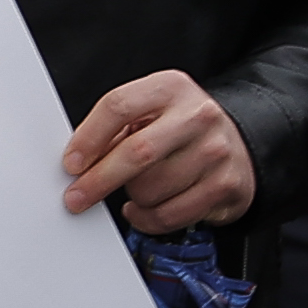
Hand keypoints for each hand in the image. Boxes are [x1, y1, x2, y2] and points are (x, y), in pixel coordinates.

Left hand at [62, 70, 254, 230]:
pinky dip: (148, 219)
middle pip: (137, 152)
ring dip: (132, 198)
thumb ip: (115, 131)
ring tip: (135, 190)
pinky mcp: (226, 184)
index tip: (71, 164)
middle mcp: (197, 115)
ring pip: (152, 188)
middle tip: (76, 197)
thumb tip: (77, 164)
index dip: (88, 138)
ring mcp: (215, 150)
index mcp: (169, 88)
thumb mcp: (148, 113)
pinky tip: (144, 210)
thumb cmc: (178, 128)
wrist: (237, 142)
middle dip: (99, 180)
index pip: (118, 107)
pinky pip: (172, 214)